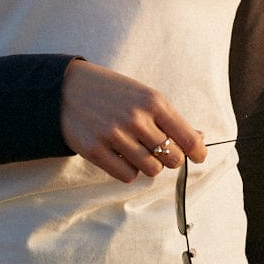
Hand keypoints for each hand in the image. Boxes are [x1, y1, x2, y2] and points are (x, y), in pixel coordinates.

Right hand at [60, 60, 205, 183]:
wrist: (65, 87)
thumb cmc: (110, 92)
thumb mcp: (142, 94)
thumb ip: (168, 117)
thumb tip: (199, 139)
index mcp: (152, 101)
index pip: (188, 138)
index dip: (198, 152)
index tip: (199, 156)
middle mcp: (136, 118)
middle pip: (172, 158)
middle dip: (170, 158)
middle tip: (160, 151)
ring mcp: (114, 135)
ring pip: (151, 170)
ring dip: (148, 165)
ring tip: (136, 150)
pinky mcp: (95, 150)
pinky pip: (127, 176)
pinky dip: (128, 170)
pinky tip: (120, 155)